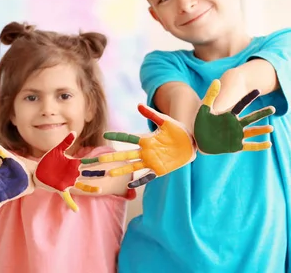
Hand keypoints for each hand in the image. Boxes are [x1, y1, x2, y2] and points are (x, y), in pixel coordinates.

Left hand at [34, 131, 100, 211]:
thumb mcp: (57, 150)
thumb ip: (66, 142)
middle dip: (97, 174)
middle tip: (108, 173)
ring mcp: (68, 182)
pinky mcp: (60, 188)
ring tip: (98, 189)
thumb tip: (74, 131)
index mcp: (73, 164)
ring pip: (82, 186)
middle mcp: (73, 174)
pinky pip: (67, 198)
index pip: (87, 162)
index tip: (106, 159)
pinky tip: (76, 210)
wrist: (36, 170)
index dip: (96, 161)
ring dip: (90, 188)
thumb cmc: (47, 161)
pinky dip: (71, 204)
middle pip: (88, 174)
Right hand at [81, 104, 195, 187]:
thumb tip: (138, 104)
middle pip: (125, 155)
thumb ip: (152, 114)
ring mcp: (151, 161)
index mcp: (146, 139)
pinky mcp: (159, 170)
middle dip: (112, 157)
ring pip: (132, 166)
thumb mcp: (166, 121)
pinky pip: (147, 176)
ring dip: (121, 170)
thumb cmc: (179, 130)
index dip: (117, 136)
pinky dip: (139, 180)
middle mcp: (146, 151)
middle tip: (99, 159)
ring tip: (109, 174)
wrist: (192, 142)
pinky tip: (130, 185)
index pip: (128, 138)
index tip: (105, 135)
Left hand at [193, 79, 274, 154]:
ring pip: (252, 132)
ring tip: (271, 128)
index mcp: (228, 115)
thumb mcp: (204, 108)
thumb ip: (211, 95)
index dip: (249, 97)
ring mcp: (236, 135)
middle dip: (262, 114)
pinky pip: (250, 146)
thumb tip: (216, 80)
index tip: (257, 89)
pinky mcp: (236, 146)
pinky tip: (268, 144)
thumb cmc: (199, 124)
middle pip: (251, 118)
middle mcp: (235, 124)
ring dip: (261, 130)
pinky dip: (259, 145)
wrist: (196, 141)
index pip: (241, 104)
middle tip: (273, 108)